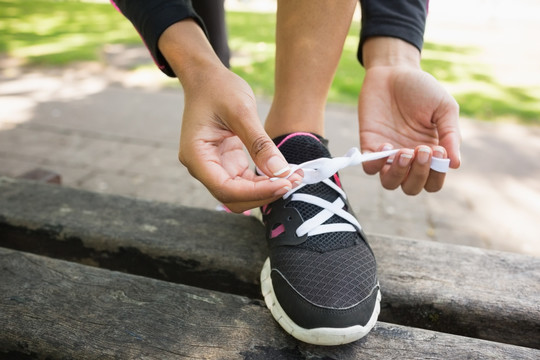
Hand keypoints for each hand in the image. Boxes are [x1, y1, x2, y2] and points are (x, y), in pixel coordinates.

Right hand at [159, 20, 299, 211]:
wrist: (206, 77)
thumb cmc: (218, 88)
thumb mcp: (241, 111)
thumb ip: (259, 144)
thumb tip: (280, 172)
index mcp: (196, 155)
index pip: (225, 188)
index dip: (256, 192)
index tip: (285, 183)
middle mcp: (202, 167)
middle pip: (233, 197)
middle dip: (264, 194)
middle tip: (294, 180)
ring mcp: (214, 166)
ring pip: (241, 193)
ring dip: (267, 189)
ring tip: (295, 176)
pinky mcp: (227, 163)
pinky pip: (246, 181)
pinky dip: (265, 180)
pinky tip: (285, 171)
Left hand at [358, 38, 460, 194]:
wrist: (393, 71)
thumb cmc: (421, 89)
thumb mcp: (444, 107)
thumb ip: (450, 134)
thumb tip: (456, 164)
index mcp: (430, 153)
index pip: (433, 182)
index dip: (436, 174)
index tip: (438, 151)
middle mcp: (409, 159)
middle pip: (412, 188)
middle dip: (418, 175)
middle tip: (421, 150)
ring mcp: (388, 154)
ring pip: (390, 183)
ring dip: (398, 174)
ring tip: (404, 152)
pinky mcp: (370, 145)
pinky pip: (370, 168)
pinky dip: (377, 164)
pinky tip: (387, 144)